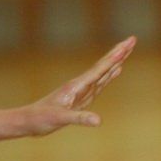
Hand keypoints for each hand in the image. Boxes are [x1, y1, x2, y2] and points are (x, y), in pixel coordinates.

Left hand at [19, 36, 134, 136]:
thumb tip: (99, 121)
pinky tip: (116, 70)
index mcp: (78, 86)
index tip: (127, 45)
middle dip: (119, 52)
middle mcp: (82, 84)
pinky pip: (100, 82)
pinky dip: (110, 74)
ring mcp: (83, 90)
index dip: (115, 57)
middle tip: (132, 39)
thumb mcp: (60, 119)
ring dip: (116, 60)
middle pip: (104, 65)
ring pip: (104, 71)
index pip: (101, 68)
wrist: (27, 121)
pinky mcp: (82, 97)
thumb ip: (80, 118)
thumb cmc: (40, 119)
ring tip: (127, 49)